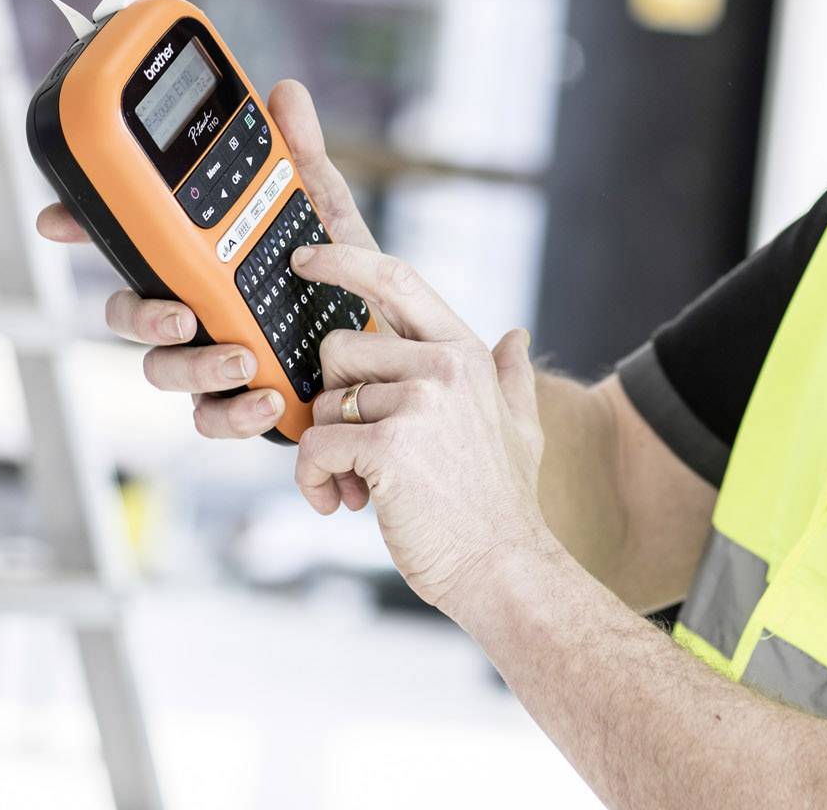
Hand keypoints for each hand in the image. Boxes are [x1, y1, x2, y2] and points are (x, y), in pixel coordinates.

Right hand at [38, 77, 382, 486]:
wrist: (394, 353)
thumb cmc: (346, 277)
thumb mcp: (327, 209)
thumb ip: (301, 156)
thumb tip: (285, 95)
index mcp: (201, 257)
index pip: (132, 240)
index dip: (83, 227)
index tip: (56, 219)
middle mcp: (194, 308)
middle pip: (128, 314)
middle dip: (140, 316)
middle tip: (182, 314)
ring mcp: (211, 357)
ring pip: (162, 369)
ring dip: (193, 368)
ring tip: (243, 360)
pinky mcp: (241, 402)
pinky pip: (213, 418)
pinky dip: (234, 416)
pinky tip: (265, 400)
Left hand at [289, 238, 551, 618]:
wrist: (506, 568)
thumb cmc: (504, 505)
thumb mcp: (522, 428)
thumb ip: (512, 377)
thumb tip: (518, 338)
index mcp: (466, 354)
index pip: (397, 280)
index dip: (343, 259)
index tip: (304, 258)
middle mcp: (444, 367)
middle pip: (339, 348)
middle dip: (332, 400)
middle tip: (355, 452)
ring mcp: (418, 403)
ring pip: (323, 403)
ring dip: (325, 452)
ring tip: (356, 489)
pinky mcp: (388, 446)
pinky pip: (315, 446)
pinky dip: (314, 481)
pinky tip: (342, 506)